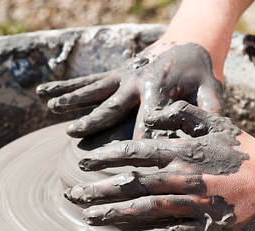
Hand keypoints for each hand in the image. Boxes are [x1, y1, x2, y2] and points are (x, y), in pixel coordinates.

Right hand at [36, 42, 222, 138]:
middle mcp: (137, 82)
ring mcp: (123, 77)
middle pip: (113, 107)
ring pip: (94, 91)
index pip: (150, 121)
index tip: (125, 165)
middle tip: (77, 142)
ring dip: (72, 101)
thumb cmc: (200, 72)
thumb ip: (208, 111)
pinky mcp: (115, 74)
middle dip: (95, 125)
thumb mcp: (211, 89)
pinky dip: (65, 87)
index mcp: (161, 89)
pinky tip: (43, 92)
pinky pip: (88, 81)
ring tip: (51, 108)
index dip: (140, 142)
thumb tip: (207, 138)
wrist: (187, 42)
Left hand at [65, 101, 254, 230]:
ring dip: (114, 213)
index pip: (137, 152)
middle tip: (74, 195)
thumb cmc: (248, 152)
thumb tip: (157, 111)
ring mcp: (195, 204)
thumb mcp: (220, 122)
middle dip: (100, 188)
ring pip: (145, 209)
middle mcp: (185, 176)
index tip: (85, 162)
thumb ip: (186, 114)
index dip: (108, 157)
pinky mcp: (206, 229)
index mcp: (186, 150)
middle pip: (133, 182)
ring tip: (89, 216)